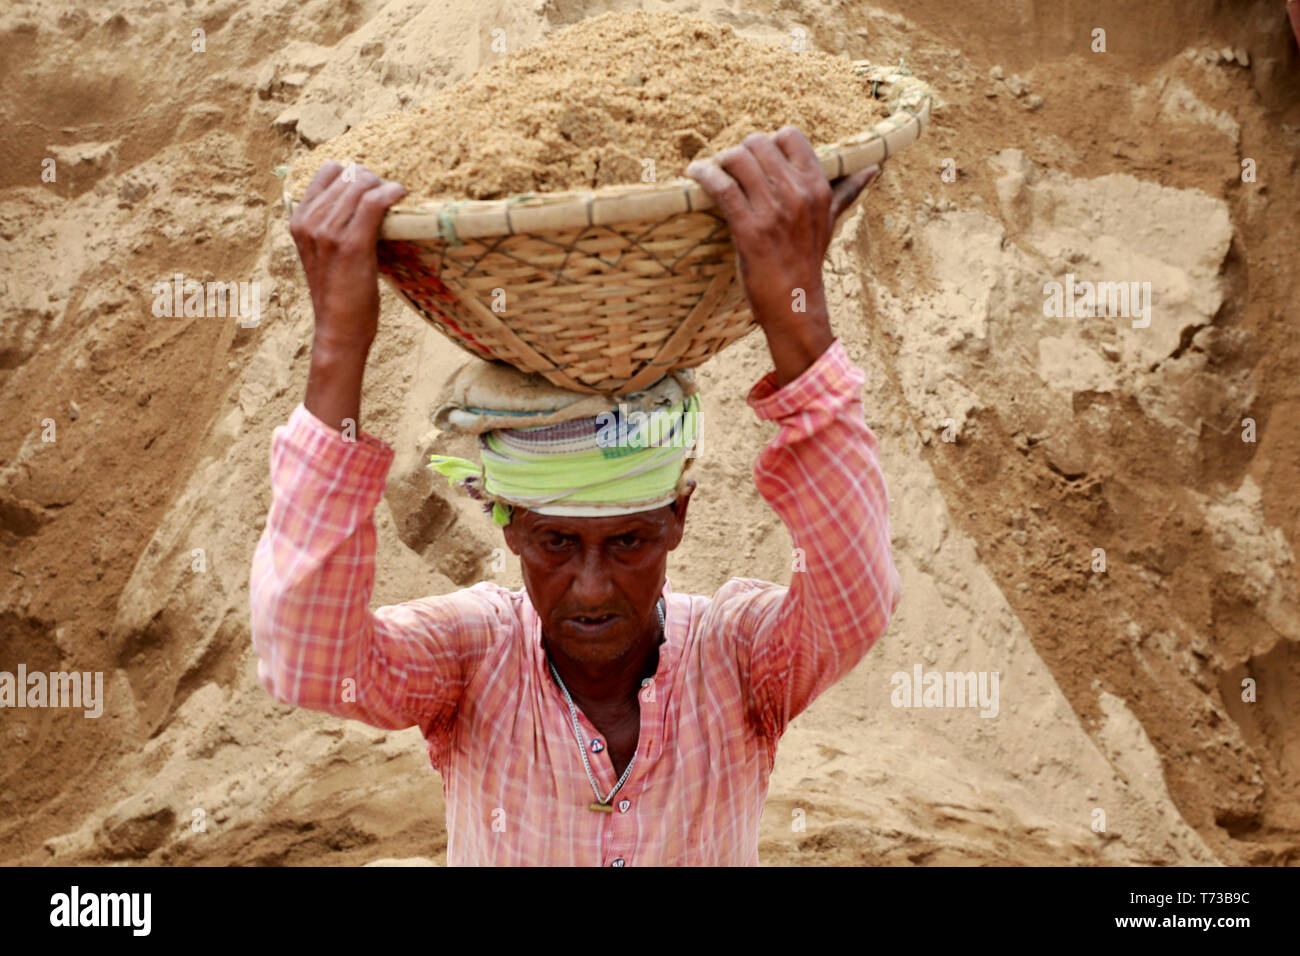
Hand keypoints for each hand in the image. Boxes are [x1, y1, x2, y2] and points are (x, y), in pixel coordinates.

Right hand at [289, 161, 407, 352]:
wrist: (338, 330)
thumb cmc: (337, 294)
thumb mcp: (322, 254)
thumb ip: (328, 226)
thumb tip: (359, 201)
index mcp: (298, 220)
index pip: (328, 171)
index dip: (354, 175)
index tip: (371, 189)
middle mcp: (309, 221)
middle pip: (349, 175)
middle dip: (374, 180)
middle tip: (390, 197)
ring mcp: (328, 232)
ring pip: (362, 184)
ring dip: (385, 187)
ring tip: (397, 199)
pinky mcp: (352, 244)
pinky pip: (374, 201)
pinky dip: (392, 193)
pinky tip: (402, 196)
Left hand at [685, 127, 880, 333]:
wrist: (795, 303)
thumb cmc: (807, 260)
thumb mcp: (830, 221)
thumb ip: (847, 191)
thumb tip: (874, 169)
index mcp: (817, 187)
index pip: (790, 136)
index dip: (768, 142)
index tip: (757, 159)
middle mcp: (798, 193)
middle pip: (759, 144)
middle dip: (739, 152)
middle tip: (730, 167)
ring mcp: (774, 211)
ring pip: (739, 159)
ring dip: (719, 161)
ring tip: (713, 170)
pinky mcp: (750, 229)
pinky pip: (722, 187)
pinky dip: (704, 175)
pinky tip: (695, 174)